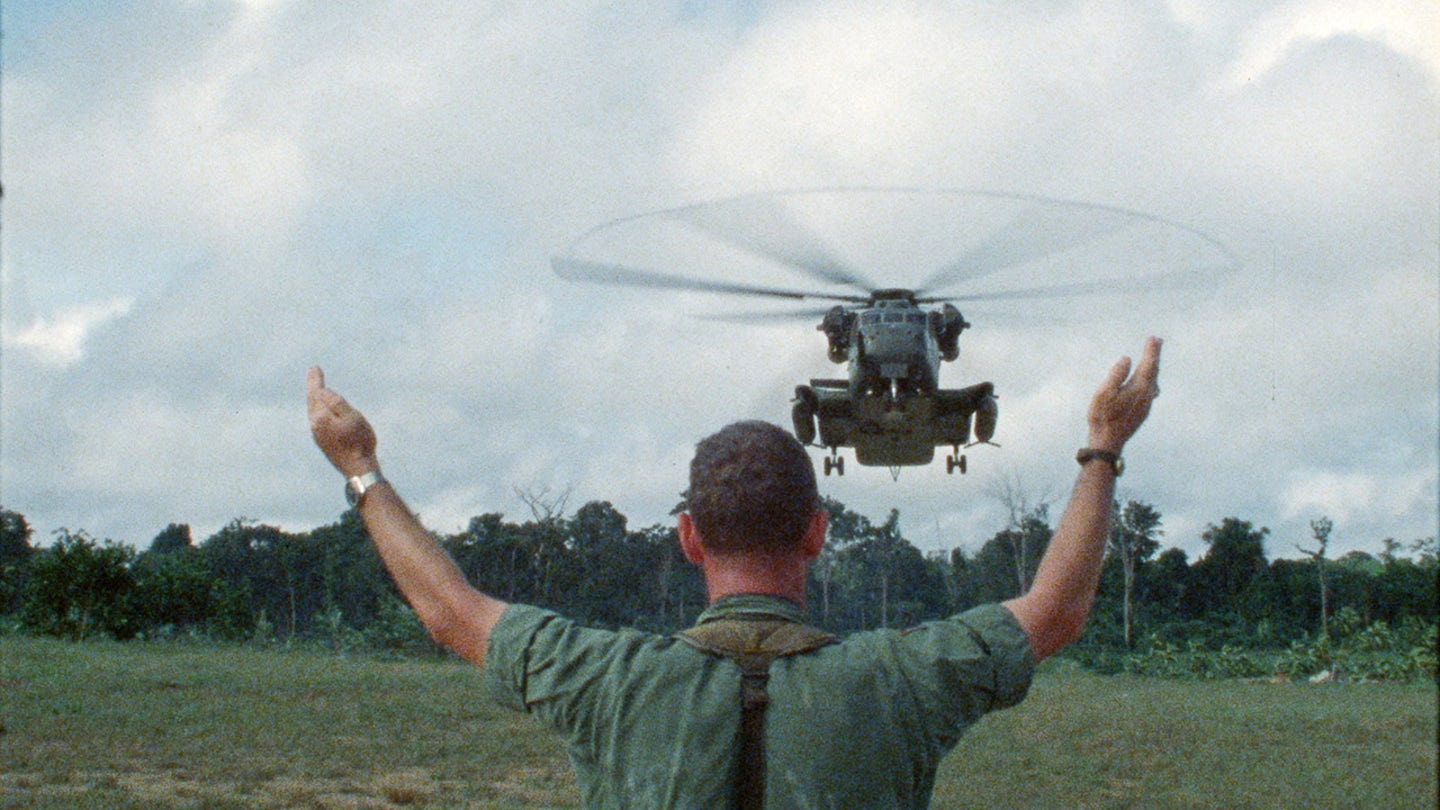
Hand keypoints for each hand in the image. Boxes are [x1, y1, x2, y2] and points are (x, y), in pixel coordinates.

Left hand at [307, 367, 378, 477]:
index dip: (315, 380)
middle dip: (313, 387)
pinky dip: (319, 409)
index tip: (314, 368)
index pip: (316, 393)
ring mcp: (317, 434)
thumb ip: (337, 402)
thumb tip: (322, 391)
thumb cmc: (359, 442)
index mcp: (321, 417)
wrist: (358, 468)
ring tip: (316, 388)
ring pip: (314, 410)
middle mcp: (315, 425)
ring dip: (315, 398)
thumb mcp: (352, 417)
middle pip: (312, 401)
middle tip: (313, 372)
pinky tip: (322, 409)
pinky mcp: (322, 441)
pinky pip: (317, 419)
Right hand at [1086, 337, 1161, 454]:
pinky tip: (1149, 381)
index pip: (1148, 365)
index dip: (1151, 351)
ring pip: (1153, 381)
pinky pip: (1150, 390)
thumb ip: (1116, 374)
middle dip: (1155, 356)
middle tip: (1157, 341)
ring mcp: (1146, 405)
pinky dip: (1151, 379)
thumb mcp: (1103, 393)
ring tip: (1153, 357)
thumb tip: (1127, 359)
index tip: (1153, 338)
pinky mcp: (1142, 412)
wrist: (1107, 443)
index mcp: (1138, 388)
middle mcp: (1146, 395)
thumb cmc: (1102, 417)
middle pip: (1154, 371)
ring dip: (1153, 367)